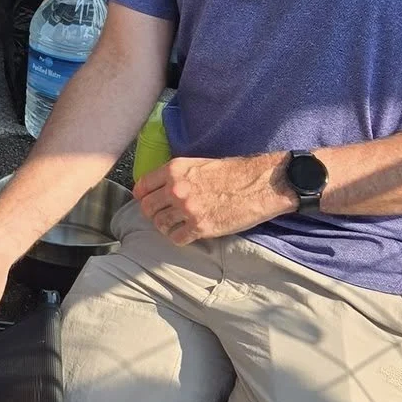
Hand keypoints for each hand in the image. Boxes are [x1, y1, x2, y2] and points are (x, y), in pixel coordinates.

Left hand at [131, 153, 291, 245]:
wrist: (260, 184)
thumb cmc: (233, 171)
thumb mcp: (198, 164)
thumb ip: (176, 175)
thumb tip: (160, 187)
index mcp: (174, 170)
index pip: (142, 187)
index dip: (143, 196)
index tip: (147, 201)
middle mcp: (176, 189)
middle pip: (147, 208)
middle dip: (152, 213)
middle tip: (162, 215)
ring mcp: (187, 209)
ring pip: (160, 224)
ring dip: (166, 226)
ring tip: (176, 225)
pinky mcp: (201, 227)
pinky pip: (177, 238)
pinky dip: (180, 237)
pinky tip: (187, 233)